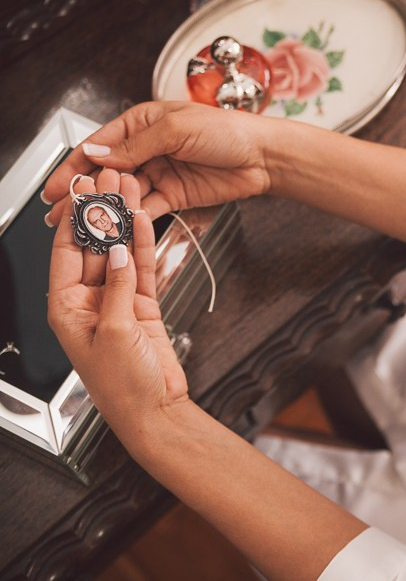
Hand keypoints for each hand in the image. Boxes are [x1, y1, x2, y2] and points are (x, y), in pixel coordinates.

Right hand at [44, 101, 272, 223]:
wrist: (263, 157)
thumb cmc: (227, 131)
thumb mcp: (176, 130)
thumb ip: (135, 146)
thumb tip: (97, 154)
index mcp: (142, 123)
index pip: (99, 145)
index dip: (74, 164)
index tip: (56, 185)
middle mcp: (147, 148)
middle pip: (107, 173)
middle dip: (83, 192)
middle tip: (60, 212)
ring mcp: (160, 173)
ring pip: (123, 193)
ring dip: (104, 208)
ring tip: (83, 225)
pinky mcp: (175, 195)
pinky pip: (146, 208)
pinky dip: (132, 218)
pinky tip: (117, 228)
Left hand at [47, 170, 187, 434]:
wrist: (155, 410)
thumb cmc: (122, 385)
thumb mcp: (114, 331)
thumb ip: (116, 287)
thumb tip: (116, 250)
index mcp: (65, 308)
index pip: (66, 252)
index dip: (75, 218)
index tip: (83, 189)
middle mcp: (88, 301)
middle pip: (95, 246)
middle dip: (102, 212)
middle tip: (111, 179)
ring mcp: (117, 301)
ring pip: (120, 252)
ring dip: (125, 222)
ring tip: (131, 189)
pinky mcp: (142, 306)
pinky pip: (141, 269)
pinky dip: (143, 245)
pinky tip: (144, 221)